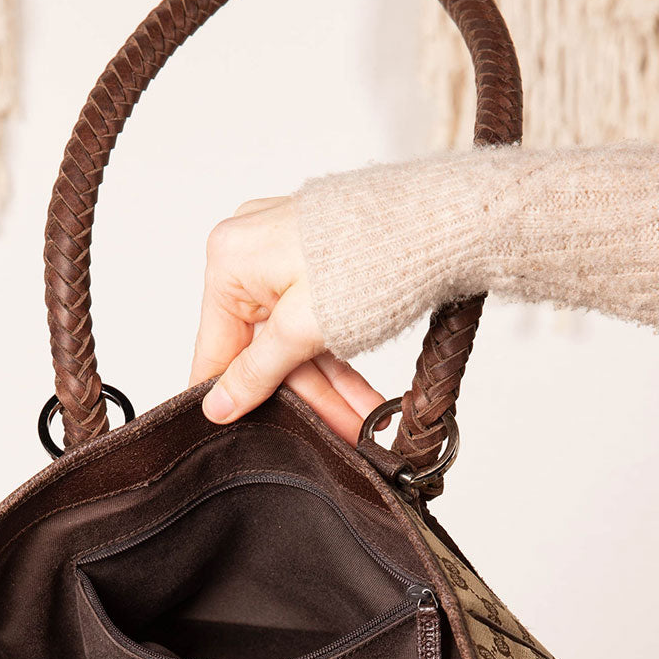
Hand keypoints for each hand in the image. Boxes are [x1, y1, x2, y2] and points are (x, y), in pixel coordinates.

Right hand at [190, 196, 382, 444]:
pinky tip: (364, 401)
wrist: (442, 219)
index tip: (246, 439)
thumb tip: (216, 407)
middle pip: (264, 351)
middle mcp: (250, 255)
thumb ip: (255, 372)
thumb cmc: (372, 256)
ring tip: (360, 426)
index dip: (233, 398)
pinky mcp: (317, 265)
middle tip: (334, 436)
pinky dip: (338, 361)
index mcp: (229, 261)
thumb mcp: (303, 330)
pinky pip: (314, 325)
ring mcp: (285, 259)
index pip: (216, 349)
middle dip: (305, 399)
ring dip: (330, 388)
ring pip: (296, 343)